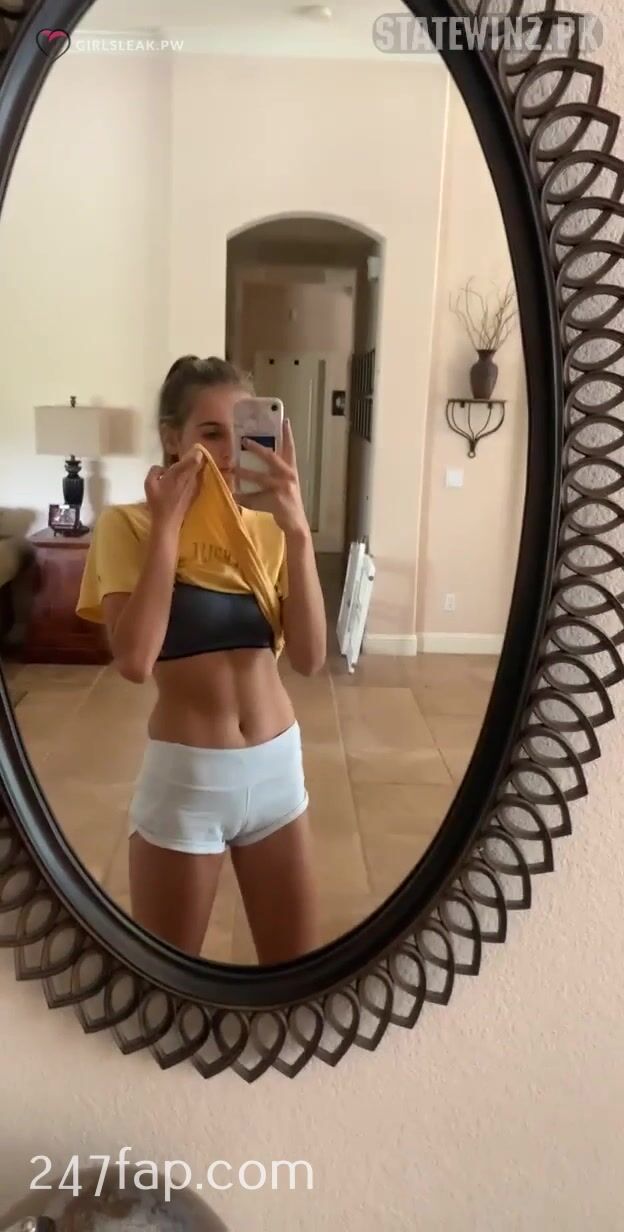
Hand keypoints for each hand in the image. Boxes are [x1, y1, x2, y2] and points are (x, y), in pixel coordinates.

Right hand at [144, 446, 204, 534]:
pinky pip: (198, 479)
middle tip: (190, 453)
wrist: (168, 521)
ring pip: (199, 470)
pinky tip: (187, 478)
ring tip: (188, 465)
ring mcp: (195, 486)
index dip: (195, 451)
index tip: (193, 448)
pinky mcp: (196, 493)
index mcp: (178, 473)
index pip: (194, 458)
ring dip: (195, 466)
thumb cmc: (157, 502)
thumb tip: (163, 468)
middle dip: (196, 456)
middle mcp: (190, 478)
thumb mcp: (149, 483)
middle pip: (199, 462)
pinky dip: (195, 476)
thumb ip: (155, 470)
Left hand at [234, 419, 308, 535]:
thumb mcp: (286, 484)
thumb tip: (255, 464)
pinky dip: (243, 498)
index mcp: (291, 470)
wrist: (296, 523)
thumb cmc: (288, 502)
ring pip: (259, 477)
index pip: (290, 449)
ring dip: (244, 473)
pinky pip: (254, 498)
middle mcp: (288, 476)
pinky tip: (233, 496)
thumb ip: (275, 473)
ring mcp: (282, 488)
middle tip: (244, 440)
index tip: (284, 420)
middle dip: (257, 448)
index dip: (287, 434)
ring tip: (232, 469)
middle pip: (271, 457)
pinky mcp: (276, 500)